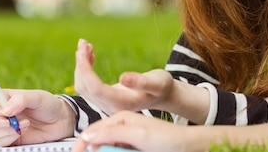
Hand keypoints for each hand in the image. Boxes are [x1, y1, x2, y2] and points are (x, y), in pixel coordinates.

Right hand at [0, 89, 74, 145]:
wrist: (60, 121)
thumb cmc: (48, 104)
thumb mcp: (37, 97)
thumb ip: (21, 100)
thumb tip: (5, 110)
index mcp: (2, 98)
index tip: (0, 110)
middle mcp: (0, 112)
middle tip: (7, 121)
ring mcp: (3, 126)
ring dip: (6, 129)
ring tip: (25, 123)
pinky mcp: (9, 139)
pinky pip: (0, 142)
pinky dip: (11, 137)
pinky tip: (25, 129)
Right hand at [71, 111, 188, 151]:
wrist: (186, 146)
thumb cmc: (166, 138)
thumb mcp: (138, 135)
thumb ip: (113, 133)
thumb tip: (89, 136)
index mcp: (121, 118)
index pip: (93, 131)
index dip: (82, 144)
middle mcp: (122, 127)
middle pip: (98, 142)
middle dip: (93, 150)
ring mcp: (127, 139)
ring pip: (107, 149)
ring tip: (115, 151)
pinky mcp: (132, 149)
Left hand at [74, 39, 176, 114]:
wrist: (165, 95)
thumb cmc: (163, 87)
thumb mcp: (157, 83)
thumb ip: (141, 82)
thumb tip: (123, 77)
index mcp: (121, 104)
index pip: (95, 88)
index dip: (86, 69)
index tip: (84, 49)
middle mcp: (110, 107)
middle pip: (85, 87)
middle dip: (81, 64)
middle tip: (83, 42)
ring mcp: (106, 105)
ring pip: (84, 86)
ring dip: (82, 66)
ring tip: (86, 46)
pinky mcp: (105, 99)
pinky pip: (88, 86)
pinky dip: (86, 70)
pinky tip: (91, 56)